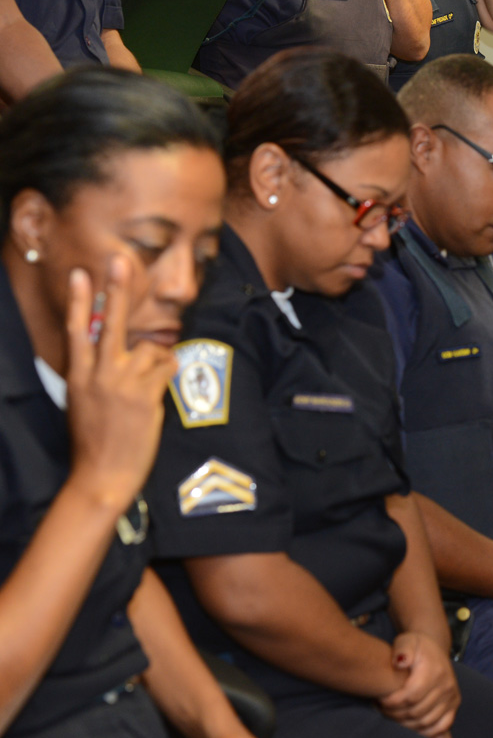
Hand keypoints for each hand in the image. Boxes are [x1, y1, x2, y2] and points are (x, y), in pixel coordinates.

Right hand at [65, 258, 177, 511]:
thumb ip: (97, 376)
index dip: (78, 301)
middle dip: (116, 290)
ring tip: (154, 375)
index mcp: (78, 376)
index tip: (80, 274)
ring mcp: (123, 385)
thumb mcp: (83, 403)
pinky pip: (166, 368)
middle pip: (110, 324)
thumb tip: (120, 355)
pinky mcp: (146, 396)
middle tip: (121, 261)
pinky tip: (166, 379)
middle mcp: (99, 375)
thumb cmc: (94, 442)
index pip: (77, 330)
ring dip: (158, 357)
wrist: (102, 475)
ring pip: (149, 349)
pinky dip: (170, 370)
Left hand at [379, 633, 460, 737]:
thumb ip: (401, 649)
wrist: (434, 649)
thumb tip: (400, 662)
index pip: (411, 697)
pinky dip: (425, 732)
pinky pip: (441, 726)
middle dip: (395, 714)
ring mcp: (452, 696)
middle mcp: (447, 685)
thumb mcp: (406, 640)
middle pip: (416, 712)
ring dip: (405, 724)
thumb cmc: (416, 647)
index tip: (380, 700)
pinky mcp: (454, 705)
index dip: (392, 703)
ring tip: (392, 716)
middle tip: (382, 710)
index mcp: (435, 670)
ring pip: (426, 722)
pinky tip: (409, 726)